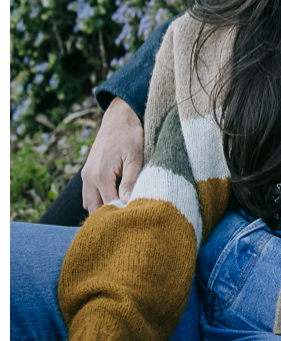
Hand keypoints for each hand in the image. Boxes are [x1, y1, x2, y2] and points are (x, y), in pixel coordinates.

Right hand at [81, 97, 144, 213]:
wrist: (118, 117)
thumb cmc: (130, 135)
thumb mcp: (135, 157)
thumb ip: (130, 181)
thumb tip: (127, 203)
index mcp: (100, 175)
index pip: (108, 206)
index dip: (121, 216)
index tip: (133, 220)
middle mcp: (88, 178)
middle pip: (95, 210)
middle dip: (109, 218)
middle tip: (127, 223)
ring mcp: (85, 176)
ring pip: (89, 205)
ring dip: (102, 212)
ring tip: (121, 215)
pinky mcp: (87, 173)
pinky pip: (88, 196)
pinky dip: (97, 203)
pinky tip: (112, 204)